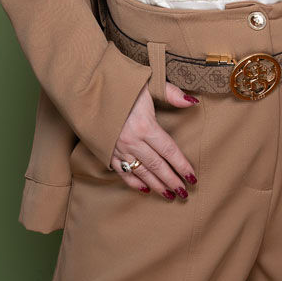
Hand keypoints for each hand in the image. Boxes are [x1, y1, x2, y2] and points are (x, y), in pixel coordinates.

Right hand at [110, 80, 198, 198]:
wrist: (88, 88)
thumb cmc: (121, 84)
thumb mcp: (148, 85)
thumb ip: (172, 94)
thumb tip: (193, 102)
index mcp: (144, 125)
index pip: (169, 150)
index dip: (182, 165)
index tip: (192, 177)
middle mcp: (132, 141)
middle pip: (157, 166)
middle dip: (172, 181)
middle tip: (184, 194)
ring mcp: (118, 148)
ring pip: (141, 172)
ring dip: (157, 186)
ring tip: (169, 196)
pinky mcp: (106, 151)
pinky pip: (122, 172)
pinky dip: (134, 182)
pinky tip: (145, 189)